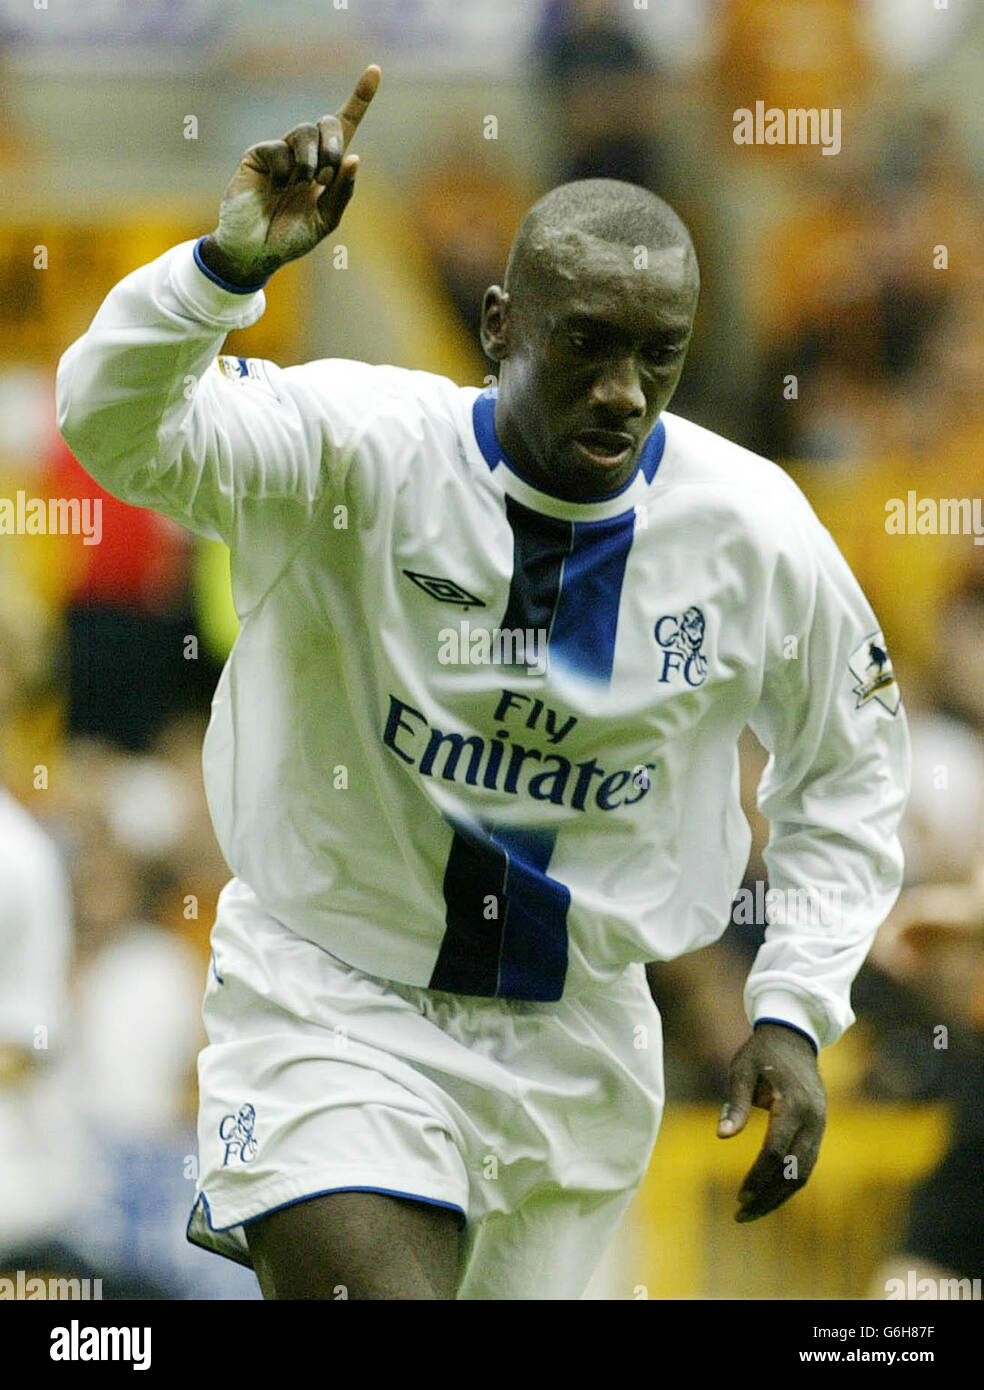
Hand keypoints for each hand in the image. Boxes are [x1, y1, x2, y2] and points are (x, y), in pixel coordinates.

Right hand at [201, 63, 380, 285]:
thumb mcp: (325, 220)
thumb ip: (341, 192)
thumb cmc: (289, 238)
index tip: (375, 70)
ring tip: (301, 186)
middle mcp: (305, 154)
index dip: (360, 99)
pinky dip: (285, 172)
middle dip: (334, 143)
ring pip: (305, 131)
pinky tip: (275, 189)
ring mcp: (281, 152)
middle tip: (328, 173)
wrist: (255, 251)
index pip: (345, 127)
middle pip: (328, 122)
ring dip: (311, 161)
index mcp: (326, 168)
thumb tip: (355, 157)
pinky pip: (280, 149)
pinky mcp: (259, 155)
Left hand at [717, 1022, 825, 1221]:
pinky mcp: (819, 1130)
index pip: (775, 1152)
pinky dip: (788, 1183)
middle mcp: (813, 1120)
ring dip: (779, 1196)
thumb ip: (735, 1103)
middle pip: (793, 1172)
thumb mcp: (742, 1070)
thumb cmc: (762, 1054)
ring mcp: (820, 1126)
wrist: (794, 1038)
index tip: (739, 1196)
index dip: (757, 1177)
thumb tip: (723, 1136)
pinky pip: (806, 1165)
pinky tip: (767, 1193)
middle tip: (741, 1214)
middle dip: (768, 1197)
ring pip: (803, 1173)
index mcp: (794, 1104)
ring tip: (751, 1211)